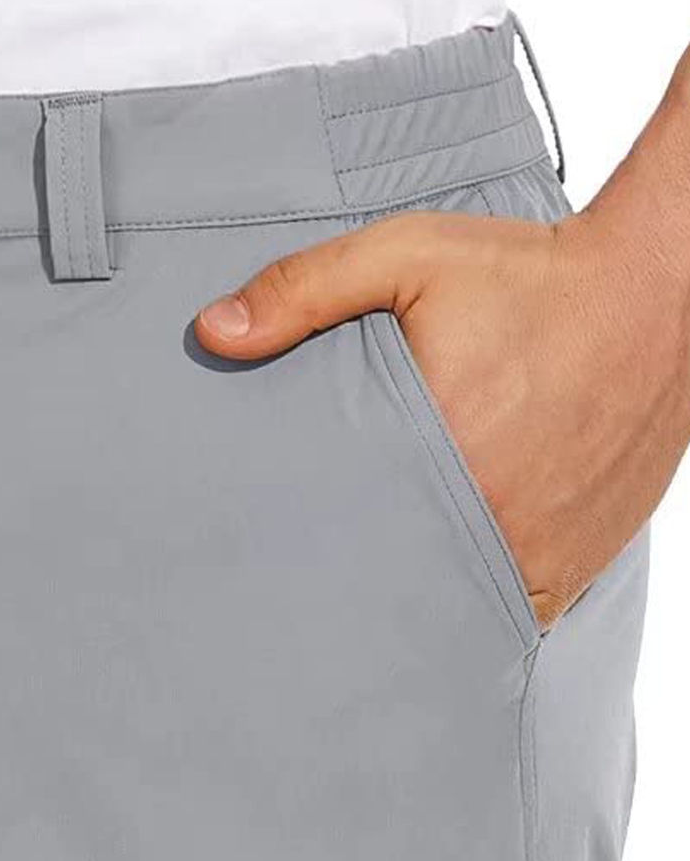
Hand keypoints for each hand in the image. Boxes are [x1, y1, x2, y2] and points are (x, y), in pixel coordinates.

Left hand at [193, 208, 689, 628]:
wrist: (662, 289)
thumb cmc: (531, 274)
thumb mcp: (407, 257)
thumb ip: (305, 291)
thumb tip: (214, 330)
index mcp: (447, 457)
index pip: (353, 541)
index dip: (314, 559)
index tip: (282, 566)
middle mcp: (503, 520)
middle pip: (408, 583)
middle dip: (364, 583)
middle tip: (323, 579)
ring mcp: (554, 549)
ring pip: (466, 603)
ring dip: (426, 596)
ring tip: (384, 583)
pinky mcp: (590, 556)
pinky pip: (523, 603)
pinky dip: (485, 593)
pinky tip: (455, 571)